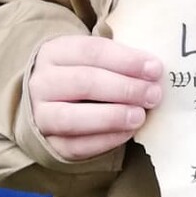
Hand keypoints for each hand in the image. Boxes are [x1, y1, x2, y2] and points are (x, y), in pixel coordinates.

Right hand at [28, 36, 164, 163]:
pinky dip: (105, 140)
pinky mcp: (48, 144)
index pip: (91, 51)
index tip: (155, 69)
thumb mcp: (93, 58)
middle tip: (153, 94)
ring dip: (112, 117)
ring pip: (72, 118)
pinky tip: (128, 132)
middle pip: (84, 82)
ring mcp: (40, 115)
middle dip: (124, 88)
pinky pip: (76, 145)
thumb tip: (154, 70)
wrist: (49, 102)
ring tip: (140, 116)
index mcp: (53, 53)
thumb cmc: (82, 74)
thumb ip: (119, 61)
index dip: (126, 60)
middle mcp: (41, 83)